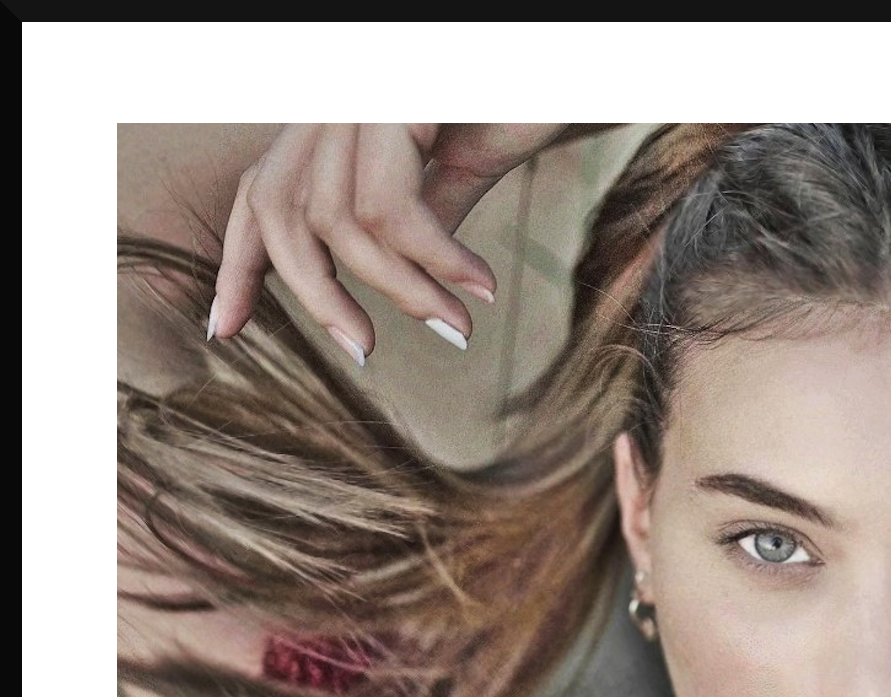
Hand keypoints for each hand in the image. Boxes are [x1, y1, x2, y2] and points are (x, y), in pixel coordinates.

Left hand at [208, 124, 571, 364]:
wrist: (583, 70)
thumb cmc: (532, 104)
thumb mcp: (460, 172)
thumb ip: (415, 222)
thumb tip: (395, 283)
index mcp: (338, 119)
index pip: (264, 192)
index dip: (238, 264)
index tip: (226, 330)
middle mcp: (335, 98)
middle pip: (281, 210)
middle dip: (316, 296)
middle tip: (364, 353)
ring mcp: (359, 94)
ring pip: (338, 221)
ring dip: (401, 290)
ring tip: (456, 325)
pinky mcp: (394, 99)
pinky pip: (391, 207)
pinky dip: (435, 261)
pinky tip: (479, 285)